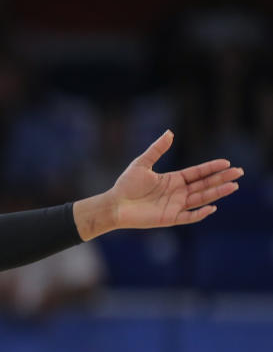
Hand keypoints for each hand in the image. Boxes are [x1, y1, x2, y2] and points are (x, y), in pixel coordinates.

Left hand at [109, 131, 241, 229]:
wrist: (114, 204)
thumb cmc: (126, 185)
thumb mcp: (142, 163)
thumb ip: (156, 149)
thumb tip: (170, 133)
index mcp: (173, 179)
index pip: (197, 173)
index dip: (212, 168)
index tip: (226, 163)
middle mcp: (178, 192)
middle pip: (204, 185)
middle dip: (221, 179)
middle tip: (239, 173)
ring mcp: (175, 205)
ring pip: (201, 199)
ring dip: (217, 193)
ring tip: (233, 186)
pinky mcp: (170, 218)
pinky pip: (189, 216)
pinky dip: (200, 213)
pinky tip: (212, 207)